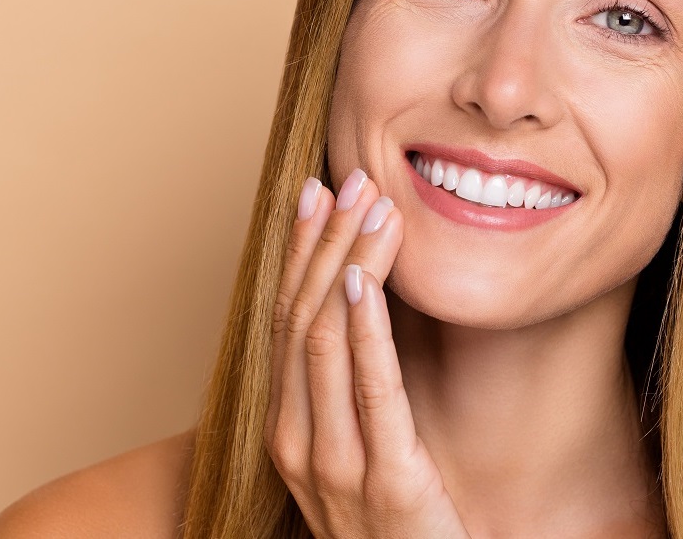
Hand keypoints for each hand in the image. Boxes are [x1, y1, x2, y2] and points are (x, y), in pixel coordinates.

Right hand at [263, 168, 470, 538]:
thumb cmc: (397, 533)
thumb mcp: (363, 456)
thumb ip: (356, 395)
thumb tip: (368, 311)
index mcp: (287, 433)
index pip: (285, 321)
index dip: (298, 253)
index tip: (313, 194)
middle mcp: (297, 444)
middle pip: (299, 318)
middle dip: (322, 243)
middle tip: (347, 179)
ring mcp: (335, 466)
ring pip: (326, 340)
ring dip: (348, 263)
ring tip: (372, 207)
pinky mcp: (386, 482)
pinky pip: (369, 389)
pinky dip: (365, 327)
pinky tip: (369, 280)